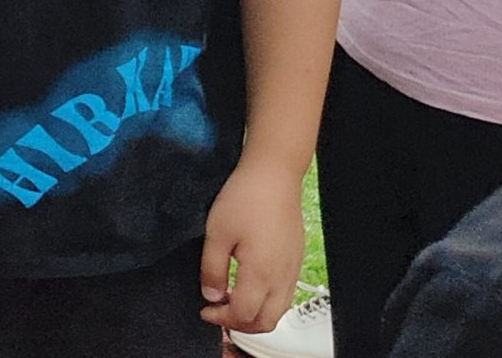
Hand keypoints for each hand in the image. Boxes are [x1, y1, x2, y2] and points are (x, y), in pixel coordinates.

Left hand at [200, 158, 305, 333]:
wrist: (274, 176)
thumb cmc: (245, 199)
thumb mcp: (216, 233)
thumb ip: (212, 269)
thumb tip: (211, 296)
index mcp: (261, 273)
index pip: (243, 314)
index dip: (221, 318)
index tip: (205, 309)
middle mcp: (282, 277)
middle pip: (266, 322)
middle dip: (240, 325)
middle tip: (218, 311)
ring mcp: (293, 270)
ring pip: (278, 311)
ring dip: (254, 315)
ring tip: (231, 299)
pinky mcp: (296, 261)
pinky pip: (285, 295)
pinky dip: (267, 303)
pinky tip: (249, 286)